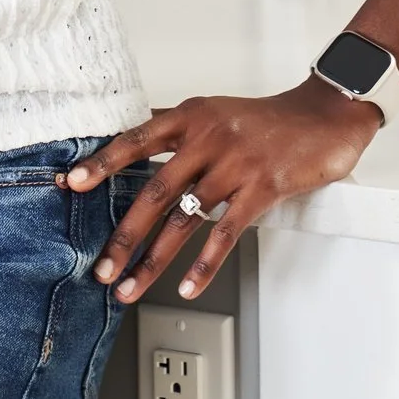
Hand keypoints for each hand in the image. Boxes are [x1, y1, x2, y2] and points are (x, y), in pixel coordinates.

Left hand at [57, 79, 382, 303]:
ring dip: (153, 259)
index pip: (137, 139)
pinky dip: (204, 265)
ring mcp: (236, 164)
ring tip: (131, 287)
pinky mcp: (262, 188)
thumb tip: (137, 139)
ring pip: (184, 219)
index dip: (103, 162)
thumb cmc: (269, 120)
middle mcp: (209, 137)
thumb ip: (179, 128)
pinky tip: (187, 286)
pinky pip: (225, 233)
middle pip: (154, 191)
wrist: (325, 115)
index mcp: (192, 116)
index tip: (72, 184)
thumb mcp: (216, 111)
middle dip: (124, 235)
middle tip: (102, 267)